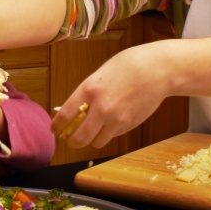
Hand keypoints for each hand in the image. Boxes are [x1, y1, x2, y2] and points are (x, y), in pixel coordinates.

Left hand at [51, 42, 171, 147]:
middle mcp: (101, 107)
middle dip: (72, 142)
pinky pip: (111, 137)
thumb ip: (88, 93)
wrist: (156, 70)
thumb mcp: (100, 75)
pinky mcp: (128, 125)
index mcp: (89, 89)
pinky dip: (107, 135)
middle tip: (70, 140)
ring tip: (90, 134)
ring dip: (91, 140)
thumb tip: (75, 110)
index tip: (54, 129)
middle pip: (79, 138)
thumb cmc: (128, 67)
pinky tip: (110, 124)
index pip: (65, 115)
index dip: (56, 126)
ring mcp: (116, 119)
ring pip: (96, 142)